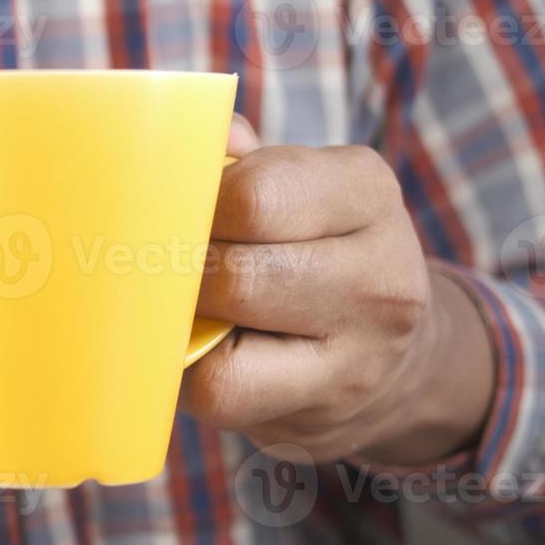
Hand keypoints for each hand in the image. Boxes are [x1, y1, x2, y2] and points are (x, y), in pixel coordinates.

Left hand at [179, 116, 494, 466]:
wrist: (388, 358)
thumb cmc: (308, 254)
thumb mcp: (296, 190)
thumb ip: (239, 161)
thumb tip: (190, 136)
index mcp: (364, 189)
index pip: (253, 194)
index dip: (192, 206)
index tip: (174, 214)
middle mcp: (381, 270)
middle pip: (234, 272)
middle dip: (179, 273)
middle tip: (155, 270)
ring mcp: (362, 350)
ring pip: (224, 341)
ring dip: (182, 324)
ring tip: (178, 308)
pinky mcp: (327, 408)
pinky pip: (221, 392)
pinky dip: (189, 374)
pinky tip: (198, 353)